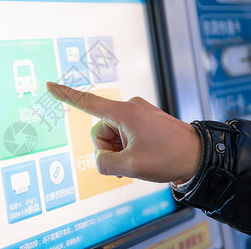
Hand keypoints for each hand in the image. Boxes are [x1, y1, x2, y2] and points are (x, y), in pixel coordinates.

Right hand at [46, 82, 200, 184]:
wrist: (200, 156)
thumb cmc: (169, 157)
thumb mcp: (131, 166)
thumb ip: (105, 163)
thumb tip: (101, 159)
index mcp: (124, 113)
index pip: (87, 103)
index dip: (65, 95)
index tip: (49, 85)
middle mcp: (129, 108)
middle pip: (100, 131)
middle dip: (108, 149)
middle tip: (128, 161)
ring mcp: (137, 114)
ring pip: (112, 136)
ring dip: (119, 151)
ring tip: (139, 160)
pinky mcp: (144, 121)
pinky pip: (124, 135)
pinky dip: (127, 149)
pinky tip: (141, 157)